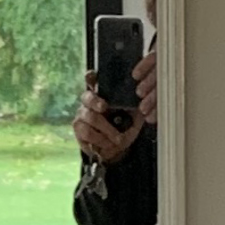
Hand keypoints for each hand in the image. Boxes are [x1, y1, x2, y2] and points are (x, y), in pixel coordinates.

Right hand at [73, 50, 158, 165]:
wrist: (116, 149)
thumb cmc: (124, 127)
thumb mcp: (134, 115)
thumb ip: (136, 105)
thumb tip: (145, 97)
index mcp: (102, 94)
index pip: (92, 80)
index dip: (90, 77)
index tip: (92, 76)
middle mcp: (89, 102)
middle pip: (87, 97)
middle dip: (96, 102)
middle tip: (104, 107)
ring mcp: (82, 115)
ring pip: (90, 118)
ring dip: (106, 130)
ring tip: (117, 138)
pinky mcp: (79, 130)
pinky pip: (88, 133)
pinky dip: (100, 140)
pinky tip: (108, 144)